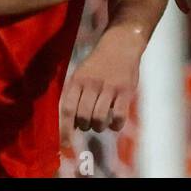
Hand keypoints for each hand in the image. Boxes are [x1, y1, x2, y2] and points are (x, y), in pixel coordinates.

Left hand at [59, 31, 141, 146]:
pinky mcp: (125, 90)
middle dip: (84, 126)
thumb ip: (74, 96)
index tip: (65, 146)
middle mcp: (92, 84)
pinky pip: (119, 116)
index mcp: (77, 80)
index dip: (65, 130)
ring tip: (100, 124)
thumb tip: (70, 124)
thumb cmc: (97, 64)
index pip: (67, 110)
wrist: (120, 44)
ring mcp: (110, 87)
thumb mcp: (80, 74)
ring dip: (98, 127)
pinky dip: (115, 125)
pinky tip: (114, 123)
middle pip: (83, 116)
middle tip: (88, 123)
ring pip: (99, 119)